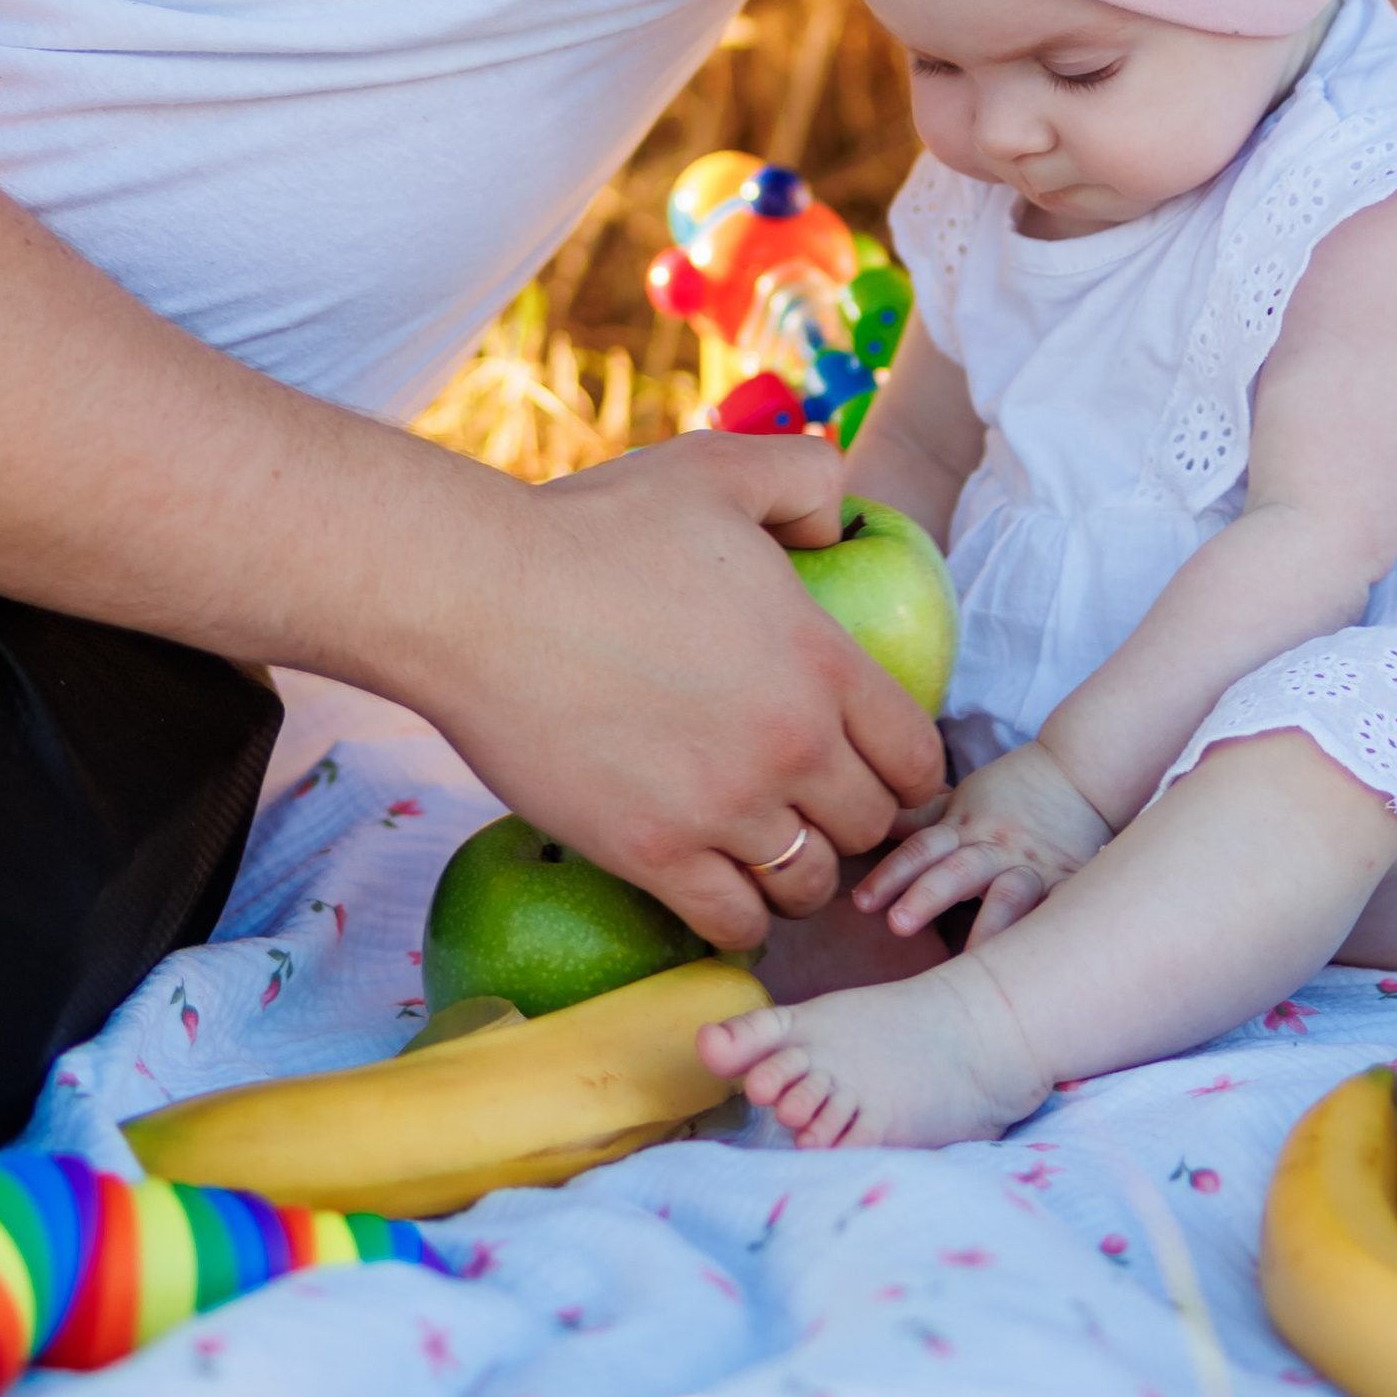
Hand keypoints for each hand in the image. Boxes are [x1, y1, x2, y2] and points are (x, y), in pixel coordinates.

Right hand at [401, 428, 948, 952]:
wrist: (479, 598)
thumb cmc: (596, 527)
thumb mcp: (718, 470)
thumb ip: (805, 479)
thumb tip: (841, 528)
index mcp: (822, 662)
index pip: (918, 757)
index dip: (907, 769)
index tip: (875, 767)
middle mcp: (791, 746)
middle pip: (872, 827)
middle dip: (853, 820)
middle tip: (816, 807)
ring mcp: (724, 808)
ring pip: (809, 886)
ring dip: (799, 874)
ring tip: (768, 850)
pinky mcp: (653, 855)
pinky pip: (733, 925)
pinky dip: (738, 918)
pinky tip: (718, 887)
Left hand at [852, 737, 1110, 943]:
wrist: (1080, 772)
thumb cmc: (1011, 790)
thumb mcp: (961, 800)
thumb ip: (919, 821)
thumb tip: (869, 825)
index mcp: (966, 828)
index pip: (922, 850)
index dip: (891, 874)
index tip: (863, 903)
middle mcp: (996, 849)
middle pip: (956, 871)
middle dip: (926, 896)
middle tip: (897, 925)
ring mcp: (1034, 868)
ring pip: (1009, 896)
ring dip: (988, 926)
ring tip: (972, 962)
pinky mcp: (1070, 882)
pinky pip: (1062, 908)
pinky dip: (1053, 929)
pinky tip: (1040, 963)